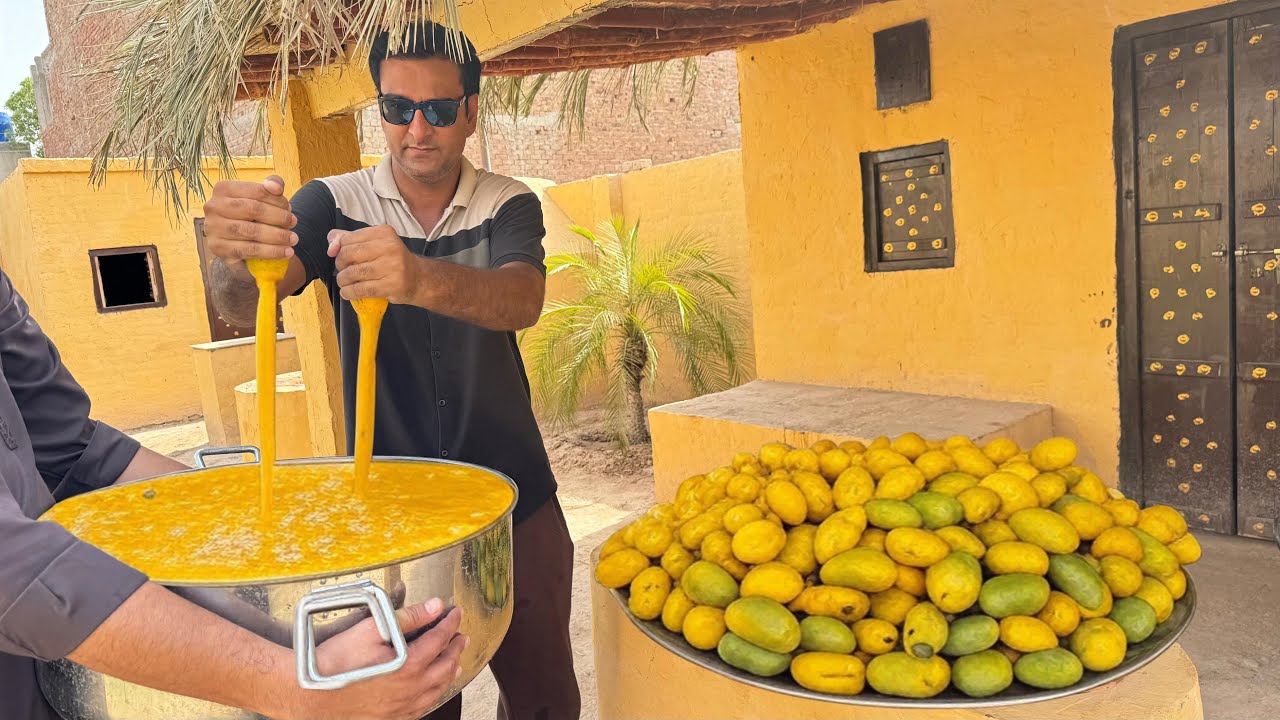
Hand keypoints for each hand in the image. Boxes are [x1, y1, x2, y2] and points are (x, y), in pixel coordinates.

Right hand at [202, 175, 298, 273]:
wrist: (236, 242)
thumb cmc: (251, 215)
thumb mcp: (261, 197)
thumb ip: (272, 185)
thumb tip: (276, 187)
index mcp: (223, 189)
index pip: (256, 191)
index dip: (277, 200)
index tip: (290, 208)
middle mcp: (213, 206)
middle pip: (253, 209)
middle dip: (278, 217)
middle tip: (294, 222)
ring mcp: (213, 228)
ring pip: (251, 231)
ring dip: (278, 235)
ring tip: (293, 238)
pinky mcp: (219, 248)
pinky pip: (249, 250)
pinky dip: (271, 251)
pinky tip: (287, 252)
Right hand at [283, 599, 466, 719]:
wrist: (310, 693)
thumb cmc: (336, 662)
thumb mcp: (372, 629)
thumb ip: (408, 617)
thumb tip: (434, 606)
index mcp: (409, 665)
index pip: (440, 639)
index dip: (450, 623)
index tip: (455, 614)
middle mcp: (411, 689)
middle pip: (445, 666)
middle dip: (456, 648)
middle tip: (461, 637)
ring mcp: (402, 707)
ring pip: (438, 689)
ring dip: (450, 672)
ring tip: (455, 662)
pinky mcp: (391, 718)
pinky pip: (422, 708)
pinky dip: (434, 694)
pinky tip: (431, 690)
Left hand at [328, 226, 420, 304]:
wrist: (418, 278)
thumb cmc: (392, 260)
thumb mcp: (374, 243)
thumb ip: (350, 238)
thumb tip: (331, 240)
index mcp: (384, 232)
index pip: (349, 238)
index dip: (338, 249)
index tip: (340, 257)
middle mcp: (390, 247)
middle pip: (349, 255)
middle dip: (340, 265)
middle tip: (343, 271)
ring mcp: (392, 266)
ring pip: (354, 273)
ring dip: (343, 280)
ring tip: (344, 283)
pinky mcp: (392, 285)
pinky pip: (362, 289)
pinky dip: (349, 292)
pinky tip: (348, 292)